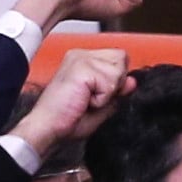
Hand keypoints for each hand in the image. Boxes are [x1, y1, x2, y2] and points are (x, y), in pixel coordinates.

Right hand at [11, 48, 134, 158]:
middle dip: (115, 83)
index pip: (118, 57)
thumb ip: (118, 91)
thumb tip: (132, 81)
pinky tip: (85, 100)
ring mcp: (80, 58)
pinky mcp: (81, 67)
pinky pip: (110, 83)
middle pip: (121, 59)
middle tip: (92, 97)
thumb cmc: (68, 118)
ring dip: (107, 93)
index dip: (118, 78)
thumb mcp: (102, 105)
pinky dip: (102, 98)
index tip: (99, 94)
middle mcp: (81, 55)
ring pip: (118, 71)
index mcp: (84, 60)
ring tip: (87, 99)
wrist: (49, 126)